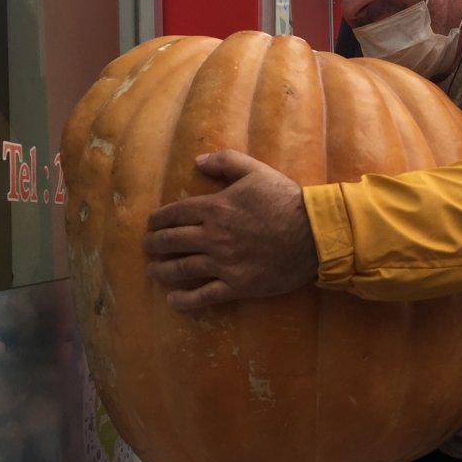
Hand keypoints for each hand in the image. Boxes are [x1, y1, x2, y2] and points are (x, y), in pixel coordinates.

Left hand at [143, 150, 318, 310]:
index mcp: (214, 207)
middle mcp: (212, 236)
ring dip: (161, 270)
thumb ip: (226, 161)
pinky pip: (203, 296)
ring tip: (153, 271)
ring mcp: (223, 263)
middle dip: (154, 243)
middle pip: (171, 241)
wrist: (314, 232)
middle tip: (147, 246)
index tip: (151, 223)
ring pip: (181, 269)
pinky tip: (172, 301)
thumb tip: (198, 160)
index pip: (175, 214)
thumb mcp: (256, 170)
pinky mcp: (237, 285)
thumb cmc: (285, 199)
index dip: (158, 219)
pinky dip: (184, 301)